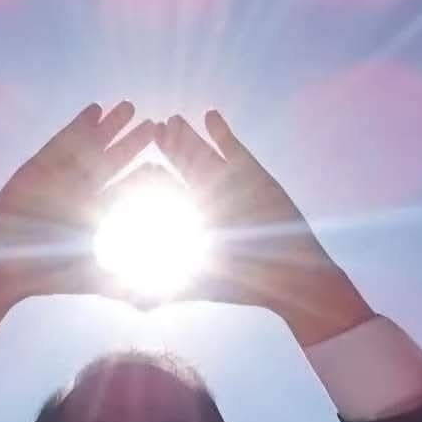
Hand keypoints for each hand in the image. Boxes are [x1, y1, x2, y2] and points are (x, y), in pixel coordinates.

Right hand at [0, 102, 154, 328]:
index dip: (147, 176)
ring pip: (89, 147)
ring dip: (110, 128)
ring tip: (130, 108)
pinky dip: (78, 126)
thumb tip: (154, 306)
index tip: (169, 164)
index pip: (126, 191)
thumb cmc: (46, 277)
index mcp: (95, 216)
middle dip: (133, 144)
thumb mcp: (91, 278)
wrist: (3, 267)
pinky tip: (95, 110)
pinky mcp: (38, 167)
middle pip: (112, 163)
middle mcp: (80, 194)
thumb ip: (122, 287)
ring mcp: (59, 178)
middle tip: (157, 126)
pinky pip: (62, 142)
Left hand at [155, 111, 371, 339]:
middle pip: (180, 169)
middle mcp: (207, 198)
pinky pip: (233, 148)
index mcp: (190, 220)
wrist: (291, 274)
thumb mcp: (199, 287)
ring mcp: (229, 183)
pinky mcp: (253, 172)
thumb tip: (130, 306)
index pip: (163, 194)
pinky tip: (210, 115)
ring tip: (172, 121)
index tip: (136, 171)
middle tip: (150, 133)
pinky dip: (223, 132)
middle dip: (167, 151)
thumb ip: (164, 292)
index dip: (149, 180)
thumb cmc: (245, 285)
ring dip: (188, 137)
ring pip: (203, 154)